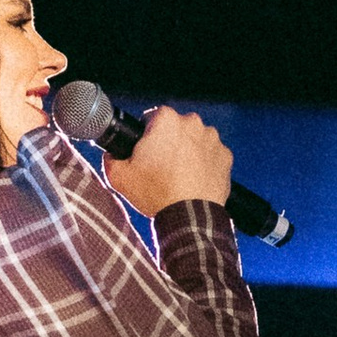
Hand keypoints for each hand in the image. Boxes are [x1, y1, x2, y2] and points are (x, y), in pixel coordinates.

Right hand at [105, 106, 233, 214]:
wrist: (189, 218)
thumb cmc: (157, 194)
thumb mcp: (119, 176)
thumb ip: (110, 158)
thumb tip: (111, 153)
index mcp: (166, 120)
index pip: (151, 118)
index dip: (145, 135)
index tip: (146, 152)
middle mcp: (192, 123)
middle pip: (175, 128)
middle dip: (168, 142)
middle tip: (160, 166)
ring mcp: (212, 139)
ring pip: (194, 140)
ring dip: (187, 151)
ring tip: (178, 175)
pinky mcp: (225, 156)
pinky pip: (210, 155)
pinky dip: (204, 164)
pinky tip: (193, 179)